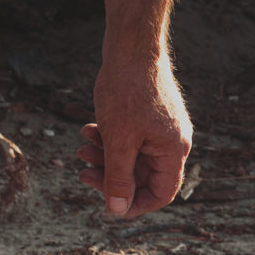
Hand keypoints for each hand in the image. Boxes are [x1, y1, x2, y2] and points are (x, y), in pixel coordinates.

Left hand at [77, 58, 191, 216]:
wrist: (131, 44)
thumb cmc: (128, 90)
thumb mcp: (118, 141)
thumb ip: (118, 178)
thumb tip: (117, 210)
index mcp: (173, 150)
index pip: (160, 193)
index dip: (135, 205)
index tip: (108, 204)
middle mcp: (172, 142)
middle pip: (141, 176)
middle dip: (110, 175)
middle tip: (82, 171)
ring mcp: (160, 128)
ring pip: (131, 156)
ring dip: (104, 156)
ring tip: (81, 148)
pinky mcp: (148, 116)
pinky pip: (129, 138)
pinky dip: (109, 139)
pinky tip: (88, 130)